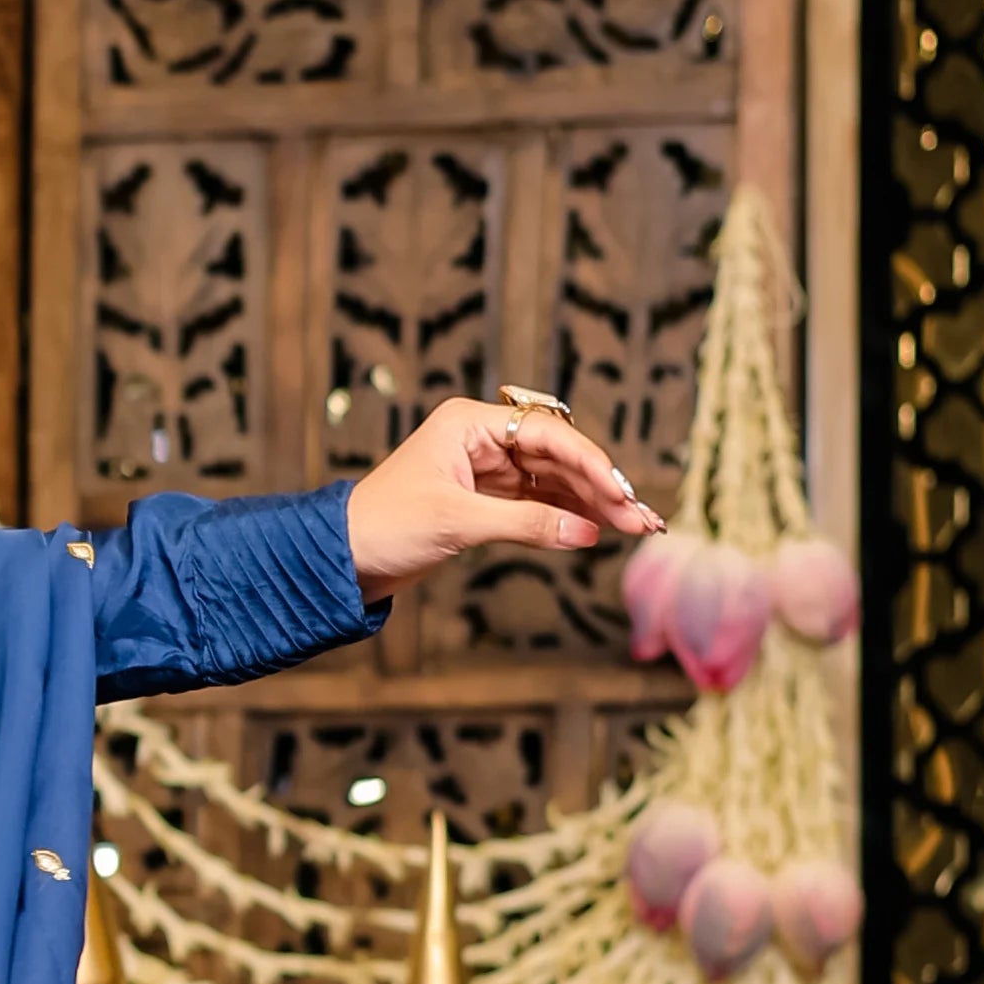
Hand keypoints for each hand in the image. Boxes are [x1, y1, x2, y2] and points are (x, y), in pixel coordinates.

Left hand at [346, 398, 661, 602]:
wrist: (340, 560)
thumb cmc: (383, 527)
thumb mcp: (457, 523)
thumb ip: (525, 524)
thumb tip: (586, 531)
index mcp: (469, 423)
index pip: (546, 435)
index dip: (589, 464)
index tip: (621, 493)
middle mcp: (481, 439)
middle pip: (557, 457)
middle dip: (601, 488)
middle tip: (643, 517)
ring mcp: (485, 470)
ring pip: (553, 483)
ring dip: (592, 504)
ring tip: (636, 526)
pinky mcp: (484, 501)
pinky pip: (537, 504)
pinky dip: (566, 517)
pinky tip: (597, 530)